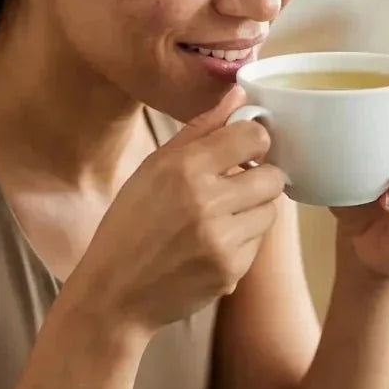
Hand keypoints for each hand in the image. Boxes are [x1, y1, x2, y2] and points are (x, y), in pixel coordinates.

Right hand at [77, 87, 285, 333]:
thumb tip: (240, 94)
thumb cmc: (131, 224)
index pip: (254, 137)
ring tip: (218, 218)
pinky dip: (242, 241)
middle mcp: (206, 202)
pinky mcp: (231, 270)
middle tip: (235, 186)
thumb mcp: (153, 168)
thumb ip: (200, 130)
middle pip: (273, 176)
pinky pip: (258, 243)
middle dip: (259, 178)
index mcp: (184, 168)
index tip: (244, 148)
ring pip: (270, 211)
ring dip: (251, 211)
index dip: (254, 140)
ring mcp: (221, 240)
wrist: (115, 294)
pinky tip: (210, 245)